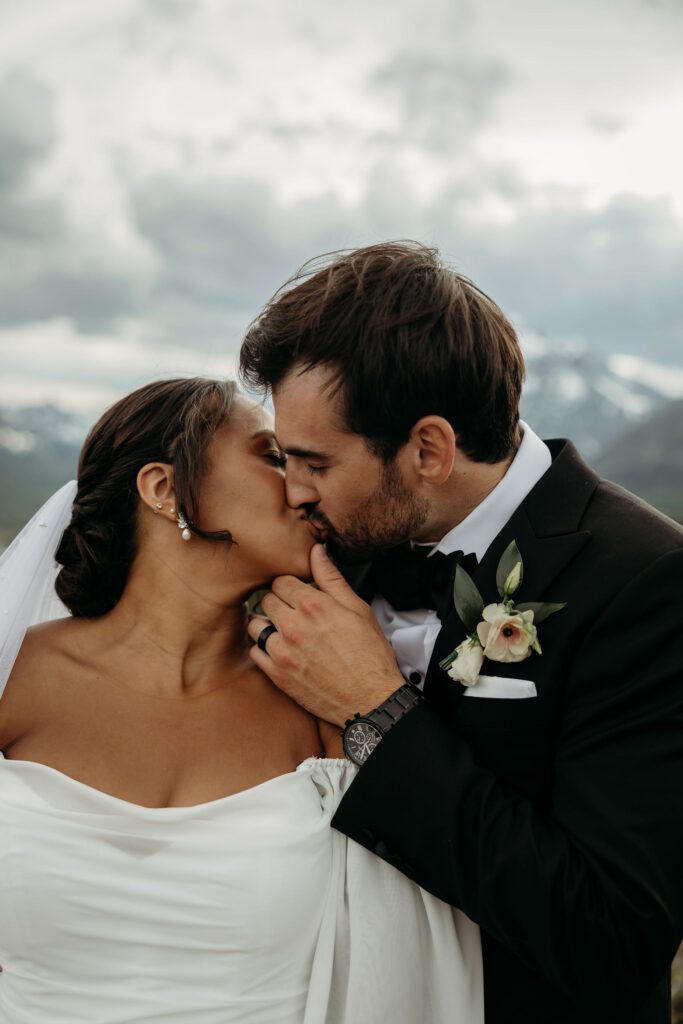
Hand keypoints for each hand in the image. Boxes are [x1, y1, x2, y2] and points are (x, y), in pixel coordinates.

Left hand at [247, 545, 404, 724]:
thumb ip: (332, 578)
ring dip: (267, 625)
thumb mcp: (358, 609)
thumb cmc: (369, 656)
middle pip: (266, 600)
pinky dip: (264, 649)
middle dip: (278, 603)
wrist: (370, 699)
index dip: (290, 586)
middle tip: (293, 613)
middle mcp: (294, 626)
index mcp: (313, 605)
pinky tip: (281, 651)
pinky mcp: (278, 675)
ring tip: (284, 632)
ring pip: (255, 625)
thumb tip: (317, 551)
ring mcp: (283, 652)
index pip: (281, 581)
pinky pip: (255, 652)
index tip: (298, 595)